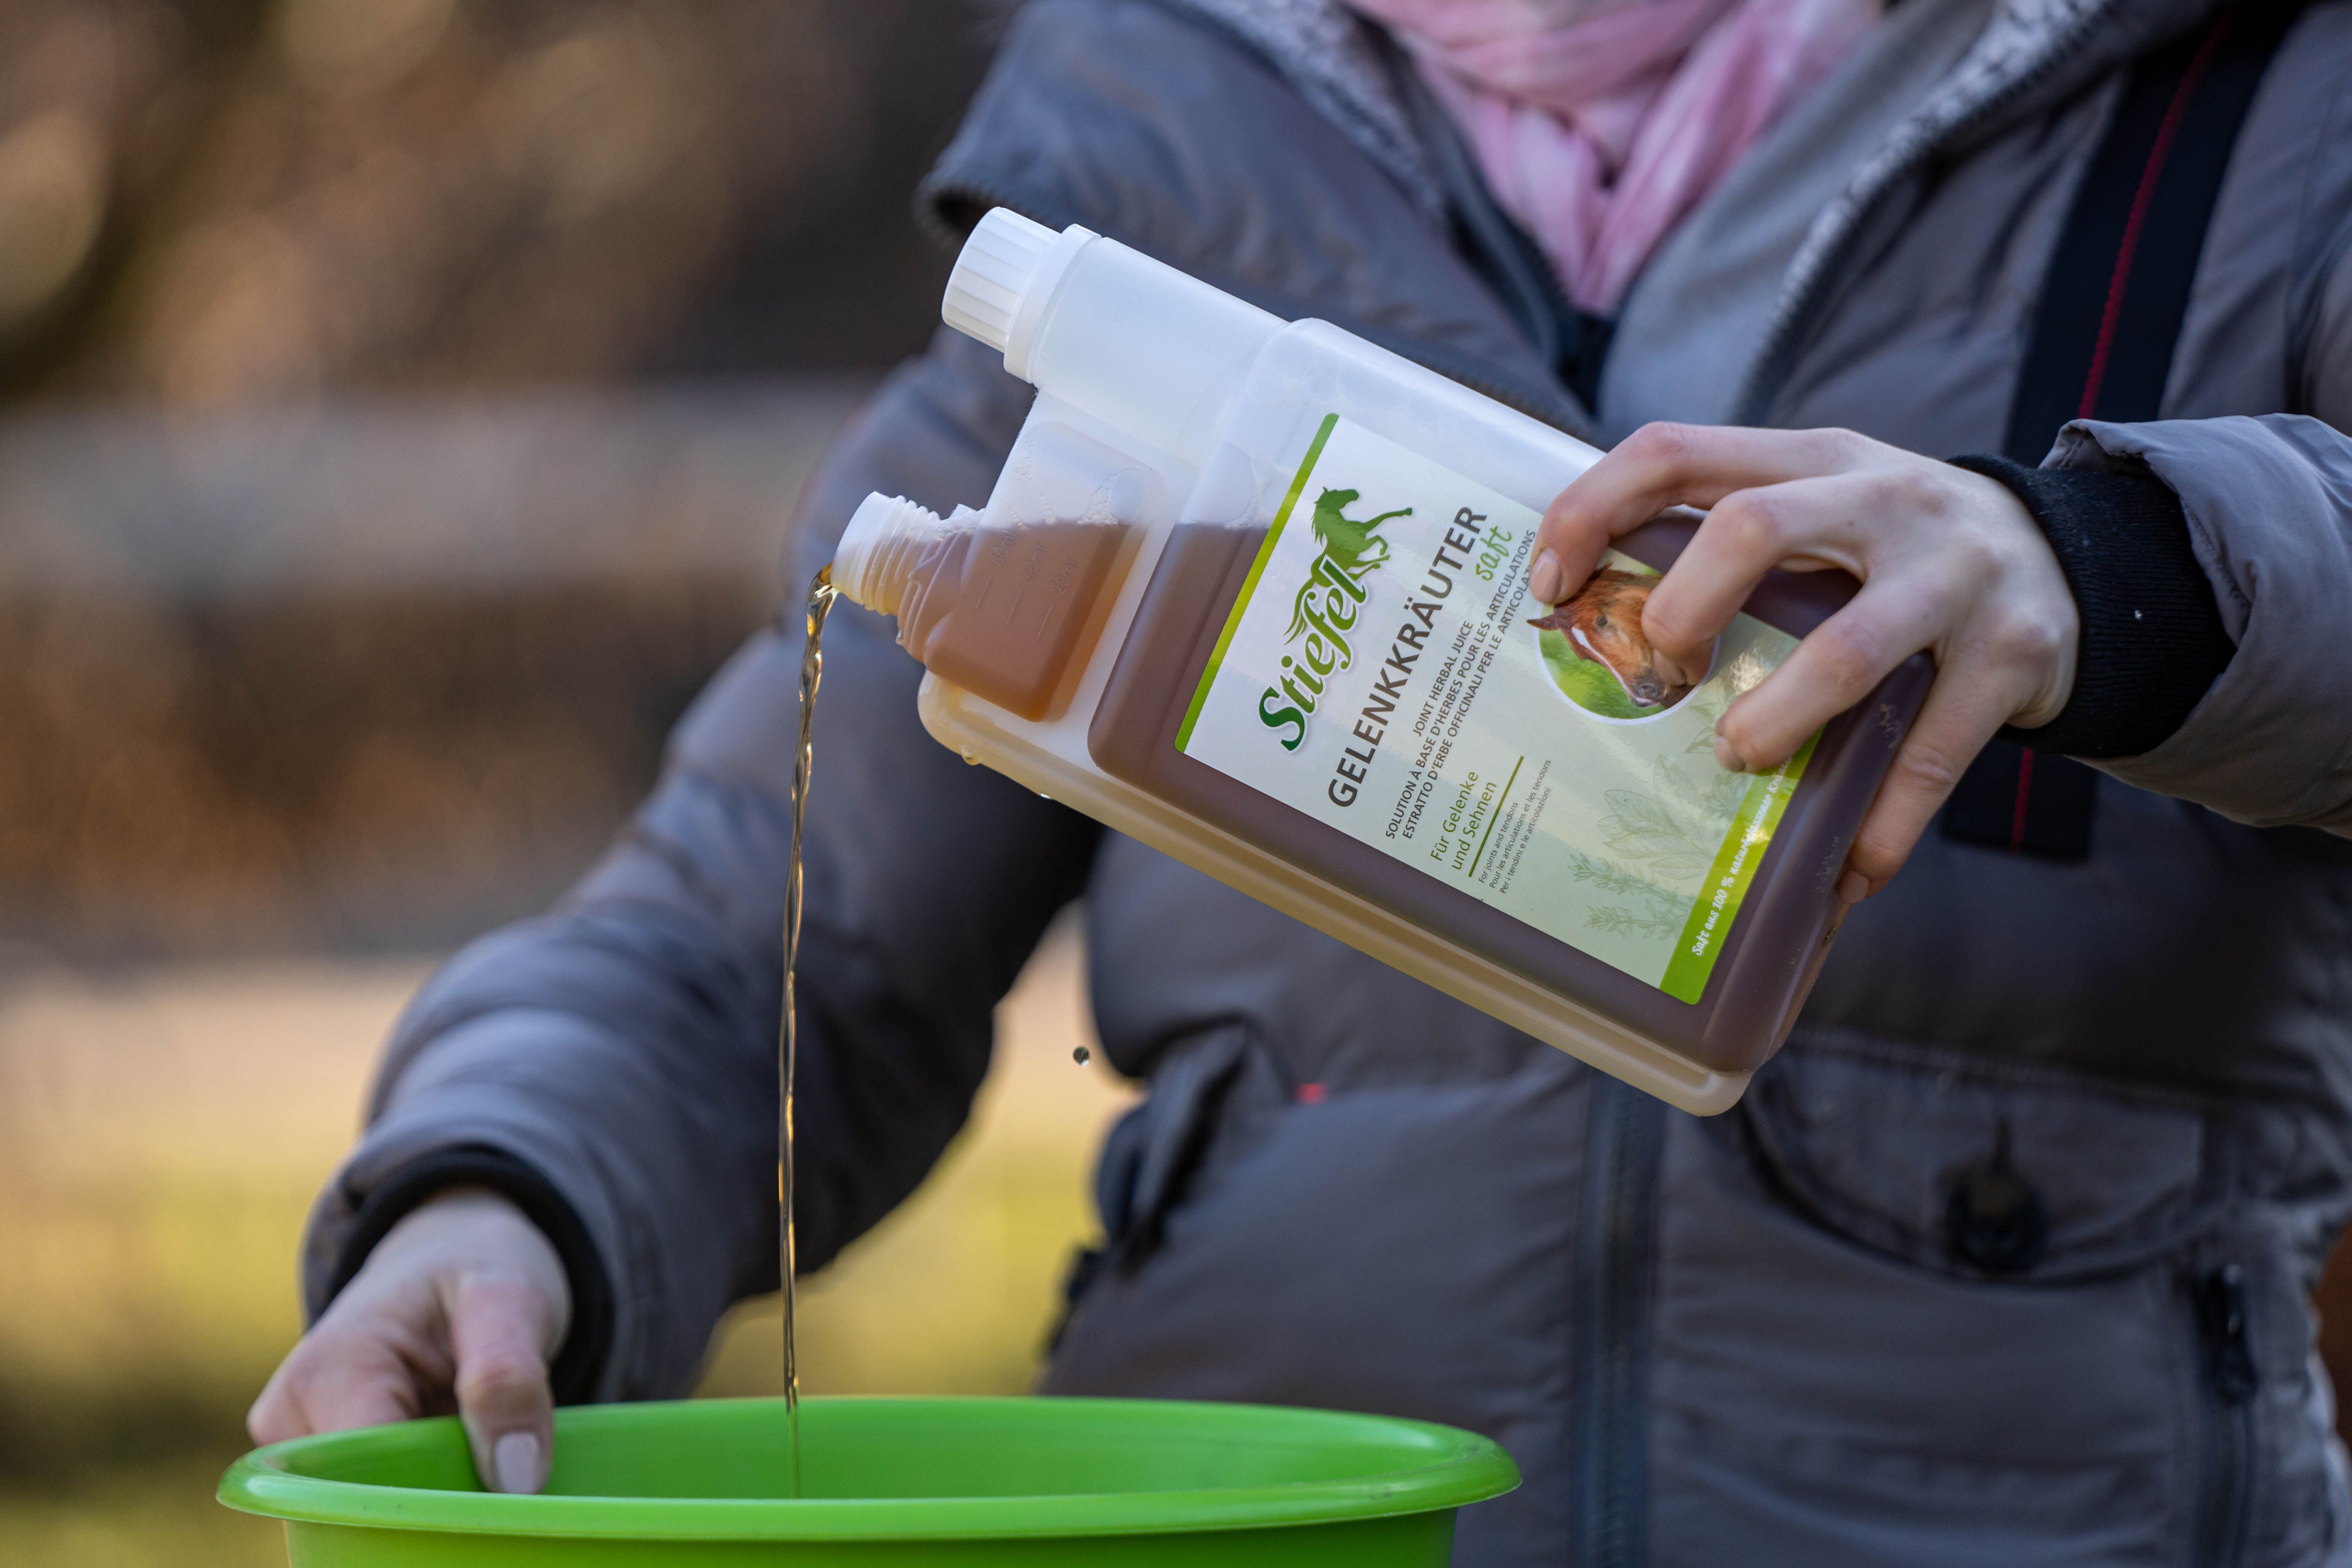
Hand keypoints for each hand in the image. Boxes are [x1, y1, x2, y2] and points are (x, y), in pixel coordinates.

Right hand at [249, 1187, 569, 1493]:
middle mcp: (291, 1417)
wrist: (448, 1260)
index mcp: (330, 1369)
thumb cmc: (474, 1272)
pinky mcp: (316, 1466)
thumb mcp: (508, 1300)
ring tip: (478, 1450)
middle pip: (363, 1505)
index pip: (370, 1478)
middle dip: (437, 1503)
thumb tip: (515, 1477)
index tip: (505, 1496)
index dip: (440, 1499)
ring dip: (433, 1497)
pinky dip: (423, 1493)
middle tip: (505, 1477)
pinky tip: (454, 1459)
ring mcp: (297, 1447)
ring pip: (368, 1514)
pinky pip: (371, 1504)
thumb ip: (509, 1376)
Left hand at [1530, 424, 2077, 900]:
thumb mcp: (1824, 511)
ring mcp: (1956, 572)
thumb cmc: (1898, 554)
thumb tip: (1595, 624)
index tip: (1551, 584)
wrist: (2073, 561)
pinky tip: (1849, 868)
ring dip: (1776, 721)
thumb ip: (1731, 540)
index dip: (1595, 507)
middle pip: (1752, 526)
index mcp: (1814, 459)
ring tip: (1737, 759)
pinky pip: (1932, 753)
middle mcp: (1885, 498)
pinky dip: (1882, 823)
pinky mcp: (2013, 652)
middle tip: (1662, 675)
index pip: (1675, 449)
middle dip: (1683, 609)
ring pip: (1846, 650)